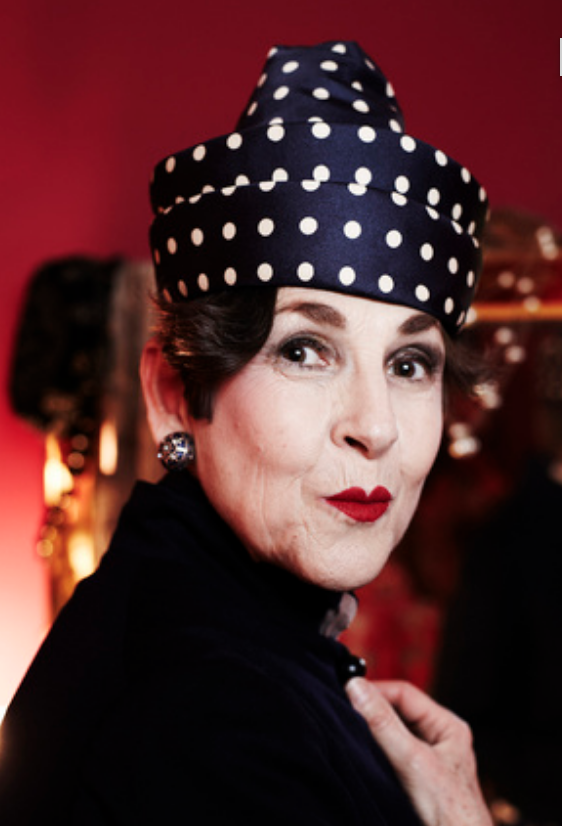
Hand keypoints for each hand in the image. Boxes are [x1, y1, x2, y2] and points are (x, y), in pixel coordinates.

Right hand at [346, 678, 492, 825]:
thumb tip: (357, 688)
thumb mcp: (412, 760)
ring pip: (391, 735)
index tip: (349, 692)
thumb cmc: (450, 812)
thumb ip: (384, 723)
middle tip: (345, 710)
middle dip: (372, 712)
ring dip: (372, 733)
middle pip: (397, 713)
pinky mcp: (413, 781)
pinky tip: (360, 756)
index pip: (405, 694)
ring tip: (350, 732)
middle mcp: (438, 740)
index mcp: (448, 727)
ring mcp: (426, 762)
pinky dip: (373, 753)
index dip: (377, 691)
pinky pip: (388, 756)